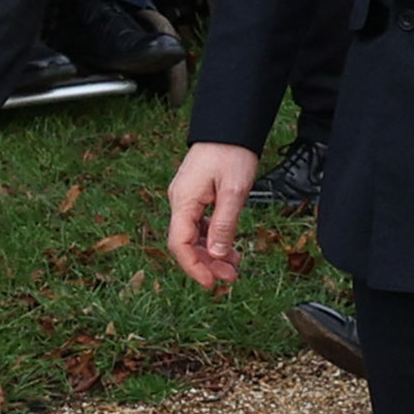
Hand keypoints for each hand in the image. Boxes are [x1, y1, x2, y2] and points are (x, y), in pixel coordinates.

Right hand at [166, 142, 260, 290]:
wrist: (229, 130)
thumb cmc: (231, 155)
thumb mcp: (233, 191)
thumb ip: (224, 224)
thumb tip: (215, 254)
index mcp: (183, 201)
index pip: (179, 243)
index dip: (193, 266)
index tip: (211, 283)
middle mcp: (179, 202)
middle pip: (184, 242)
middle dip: (205, 263)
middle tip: (230, 278)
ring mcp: (186, 199)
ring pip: (192, 235)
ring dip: (211, 253)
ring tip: (234, 265)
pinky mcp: (196, 196)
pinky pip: (199, 224)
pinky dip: (213, 239)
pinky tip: (229, 247)